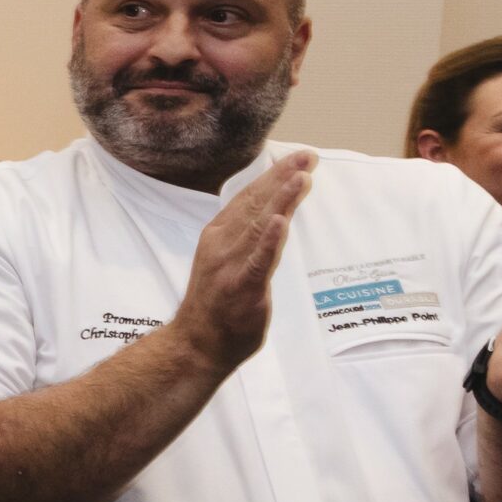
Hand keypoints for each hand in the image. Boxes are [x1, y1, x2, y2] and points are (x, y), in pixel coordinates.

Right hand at [164, 151, 315, 376]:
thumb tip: (272, 216)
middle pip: (256, 205)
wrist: (195, 345)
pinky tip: (281, 221)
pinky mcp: (241, 288)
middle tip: (306, 157)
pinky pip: (259, 260)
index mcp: (217, 236)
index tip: (297, 159)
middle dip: (282, 178)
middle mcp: (221, 245)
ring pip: (260, 225)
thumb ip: (246, 239)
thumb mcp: (226, 262)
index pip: (248, 199)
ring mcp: (230, 266)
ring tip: (301, 177)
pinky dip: (270, 240)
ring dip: (281, 199)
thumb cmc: (215, 306)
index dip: (273, 176)